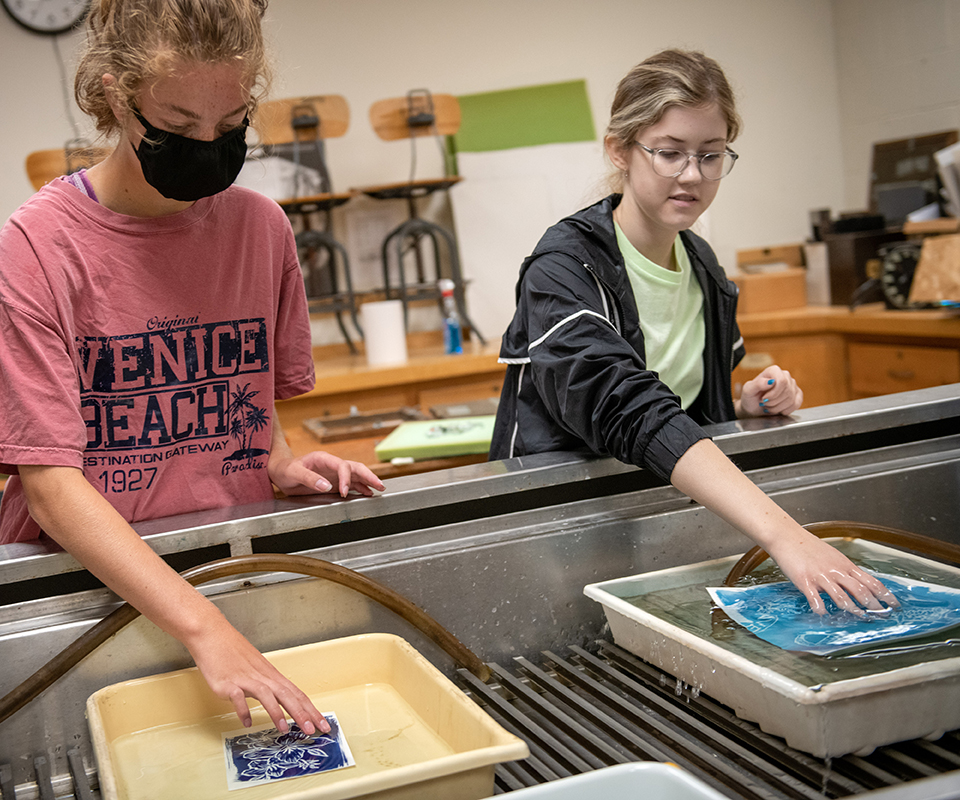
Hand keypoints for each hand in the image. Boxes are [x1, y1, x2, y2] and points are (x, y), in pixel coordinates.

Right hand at [186, 618, 330, 734]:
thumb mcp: (257, 668)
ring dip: (277, 713)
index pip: (297, 694)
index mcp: (271, 675)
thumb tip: (281, 702)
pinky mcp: (229, 682)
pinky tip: (247, 722)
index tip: (322, 723)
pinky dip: (243, 710)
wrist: (213, 635)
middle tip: (313, 730)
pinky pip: (238, 697)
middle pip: (287, 695)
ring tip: (284, 730)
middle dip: (302, 714)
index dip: (311, 710)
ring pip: (267, 695)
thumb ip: (268, 685)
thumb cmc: (234, 652)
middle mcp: (262, 677)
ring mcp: (246, 679)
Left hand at [269, 450, 384, 496]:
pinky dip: (360, 487)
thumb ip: (309, 478)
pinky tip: (367, 493)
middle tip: (379, 485)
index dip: (346, 479)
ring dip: (368, 481)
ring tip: (379, 489)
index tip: (343, 492)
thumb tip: (327, 486)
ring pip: (356, 475)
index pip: (342, 466)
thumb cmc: (285, 469)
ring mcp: (333, 473)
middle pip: (355, 467)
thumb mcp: (293, 473)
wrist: (280, 472)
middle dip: (368, 476)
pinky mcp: (333, 482)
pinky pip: (350, 483)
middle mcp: (331, 465)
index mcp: (323, 459)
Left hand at [737, 365, 802, 417]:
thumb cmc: (751, 397)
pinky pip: (797, 404)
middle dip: (774, 402)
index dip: (774, 393)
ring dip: (778, 407)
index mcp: (773, 370)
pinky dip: (786, 410)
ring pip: (791, 399)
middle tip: (764, 403)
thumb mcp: (748, 390)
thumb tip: (771, 381)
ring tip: (769, 406)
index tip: (764, 398)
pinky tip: (778, 409)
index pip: (782, 381)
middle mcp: (785, 375)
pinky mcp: (797, 395)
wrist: (754, 407)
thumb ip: (757, 384)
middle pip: (787, 391)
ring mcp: (792, 385)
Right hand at [764, 530, 899, 614]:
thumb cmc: (808, 547)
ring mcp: (820, 576)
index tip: (894, 604)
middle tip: (880, 615)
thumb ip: (845, 571)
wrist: (787, 536)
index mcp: (845, 565)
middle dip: (873, 605)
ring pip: (841, 596)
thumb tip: (858, 583)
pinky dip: (820, 608)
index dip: (885, 594)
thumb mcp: (833, 557)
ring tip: (857, 617)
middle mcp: (836, 571)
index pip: (871, 581)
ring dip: (852, 609)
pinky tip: (822, 613)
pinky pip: (814, 598)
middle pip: (860, 590)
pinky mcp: (805, 580)